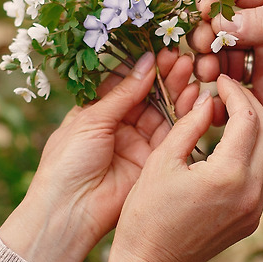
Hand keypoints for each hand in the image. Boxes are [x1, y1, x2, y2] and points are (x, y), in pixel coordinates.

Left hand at [0, 49, 202, 261]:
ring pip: (162, 112)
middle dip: (165, 77)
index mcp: (96, 113)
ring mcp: (137, 144)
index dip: (143, 68)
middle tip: (183, 58)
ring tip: (192, 71)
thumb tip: (146, 62)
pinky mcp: (153, 161)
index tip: (162, 50)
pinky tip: (195, 96)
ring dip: (178, 91)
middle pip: (147, 96)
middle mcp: (119, 126)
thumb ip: (122, 93)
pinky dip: (185, 115)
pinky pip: (172, 135)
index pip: (125, 83)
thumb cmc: (67, 162)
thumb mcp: (91, 120)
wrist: (70, 210)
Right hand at [98, 75, 262, 261]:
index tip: (220, 81)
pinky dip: (252, 154)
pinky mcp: (252, 220)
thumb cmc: (146, 213)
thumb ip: (189, 125)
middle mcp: (251, 192)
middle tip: (229, 92)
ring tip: (227, 116)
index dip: (236, 92)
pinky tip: (229, 145)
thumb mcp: (161, 161)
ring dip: (255, 130)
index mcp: (229, 174)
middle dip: (251, 106)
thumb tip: (208, 100)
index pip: (247, 117)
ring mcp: (255, 209)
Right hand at [188, 0, 262, 151]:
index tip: (204, 12)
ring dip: (205, 64)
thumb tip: (217, 26)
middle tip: (201, 47)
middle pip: (218, 24)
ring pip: (219, 60)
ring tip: (208, 73)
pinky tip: (211, 102)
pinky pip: (232, 99)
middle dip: (202, 33)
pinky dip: (216, 100)